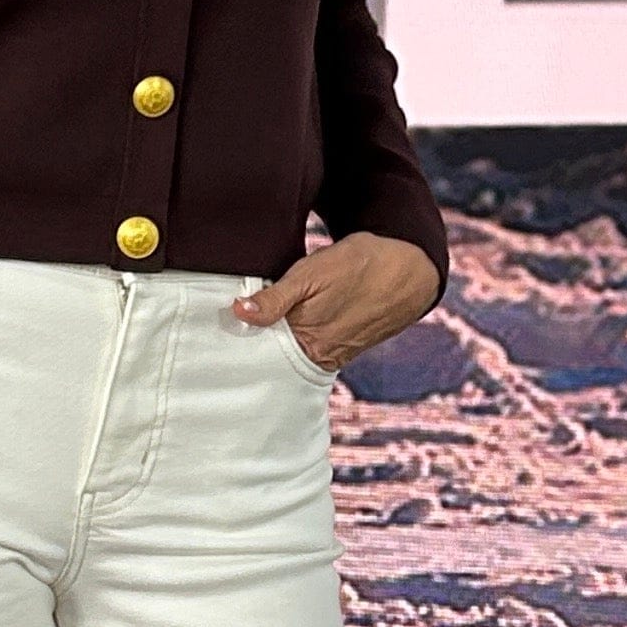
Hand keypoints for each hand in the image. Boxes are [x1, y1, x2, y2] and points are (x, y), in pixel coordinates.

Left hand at [235, 232, 442, 373]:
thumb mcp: (311, 274)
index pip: (258, 352)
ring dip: (271, 345)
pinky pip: (305, 353)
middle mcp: (316, 356)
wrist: (409, 271)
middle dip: (251, 348)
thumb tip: (239, 312)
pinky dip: (291, 344)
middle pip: (271, 359)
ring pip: (287, 357)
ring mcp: (329, 356)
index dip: (238, 341)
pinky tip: (281, 329)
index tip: (217, 333)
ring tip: (252, 330)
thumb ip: (275, 298)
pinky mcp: (338, 351)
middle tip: (229, 331)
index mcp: (305, 340)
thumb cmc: (359, 267)